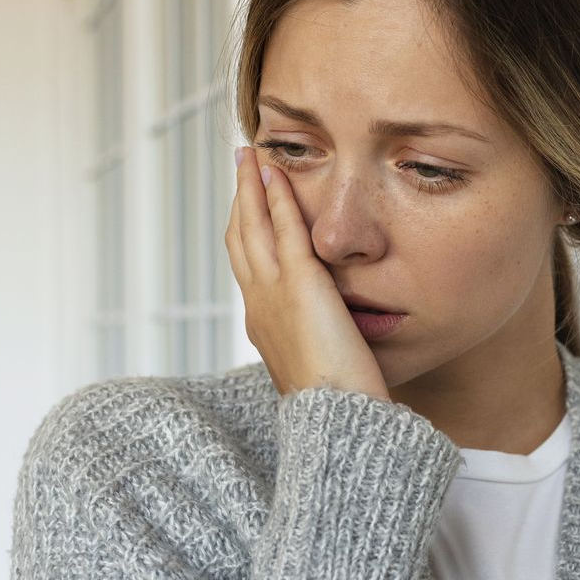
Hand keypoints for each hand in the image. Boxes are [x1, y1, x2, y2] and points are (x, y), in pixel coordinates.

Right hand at [225, 145, 390, 401]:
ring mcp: (273, 294)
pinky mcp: (299, 285)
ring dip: (252, 187)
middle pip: (240, 239)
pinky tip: (277, 171)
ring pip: (252, 226)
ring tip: (252, 155)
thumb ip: (319, 345)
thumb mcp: (321, 371)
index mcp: (263, 327)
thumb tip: (331, 341)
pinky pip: (283, 228)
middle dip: (240, 199)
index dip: (246, 231)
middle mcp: (259, 306)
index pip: (249, 267)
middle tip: (241, 165)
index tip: (249, 206)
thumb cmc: (339, 408)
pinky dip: (276, 196)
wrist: (338, 424)